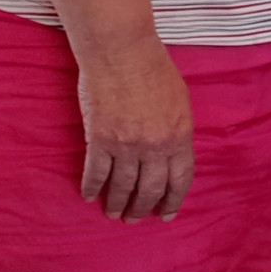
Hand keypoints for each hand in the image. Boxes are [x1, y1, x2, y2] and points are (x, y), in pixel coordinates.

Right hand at [76, 36, 194, 222]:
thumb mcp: (180, 100)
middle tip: (135, 219)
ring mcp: (127, 144)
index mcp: (180, 135)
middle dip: (143, 209)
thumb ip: (178, 130)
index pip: (181, 178)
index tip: (167, 214)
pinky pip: (96, 172)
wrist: (122, 52)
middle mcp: (155, 145)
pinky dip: (92, 187)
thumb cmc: (154, 69)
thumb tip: (173, 154)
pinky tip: (90, 196)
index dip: (174, 200)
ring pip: (123, 186)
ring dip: (117, 203)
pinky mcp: (100, 139)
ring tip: (114, 213)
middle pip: (151, 188)